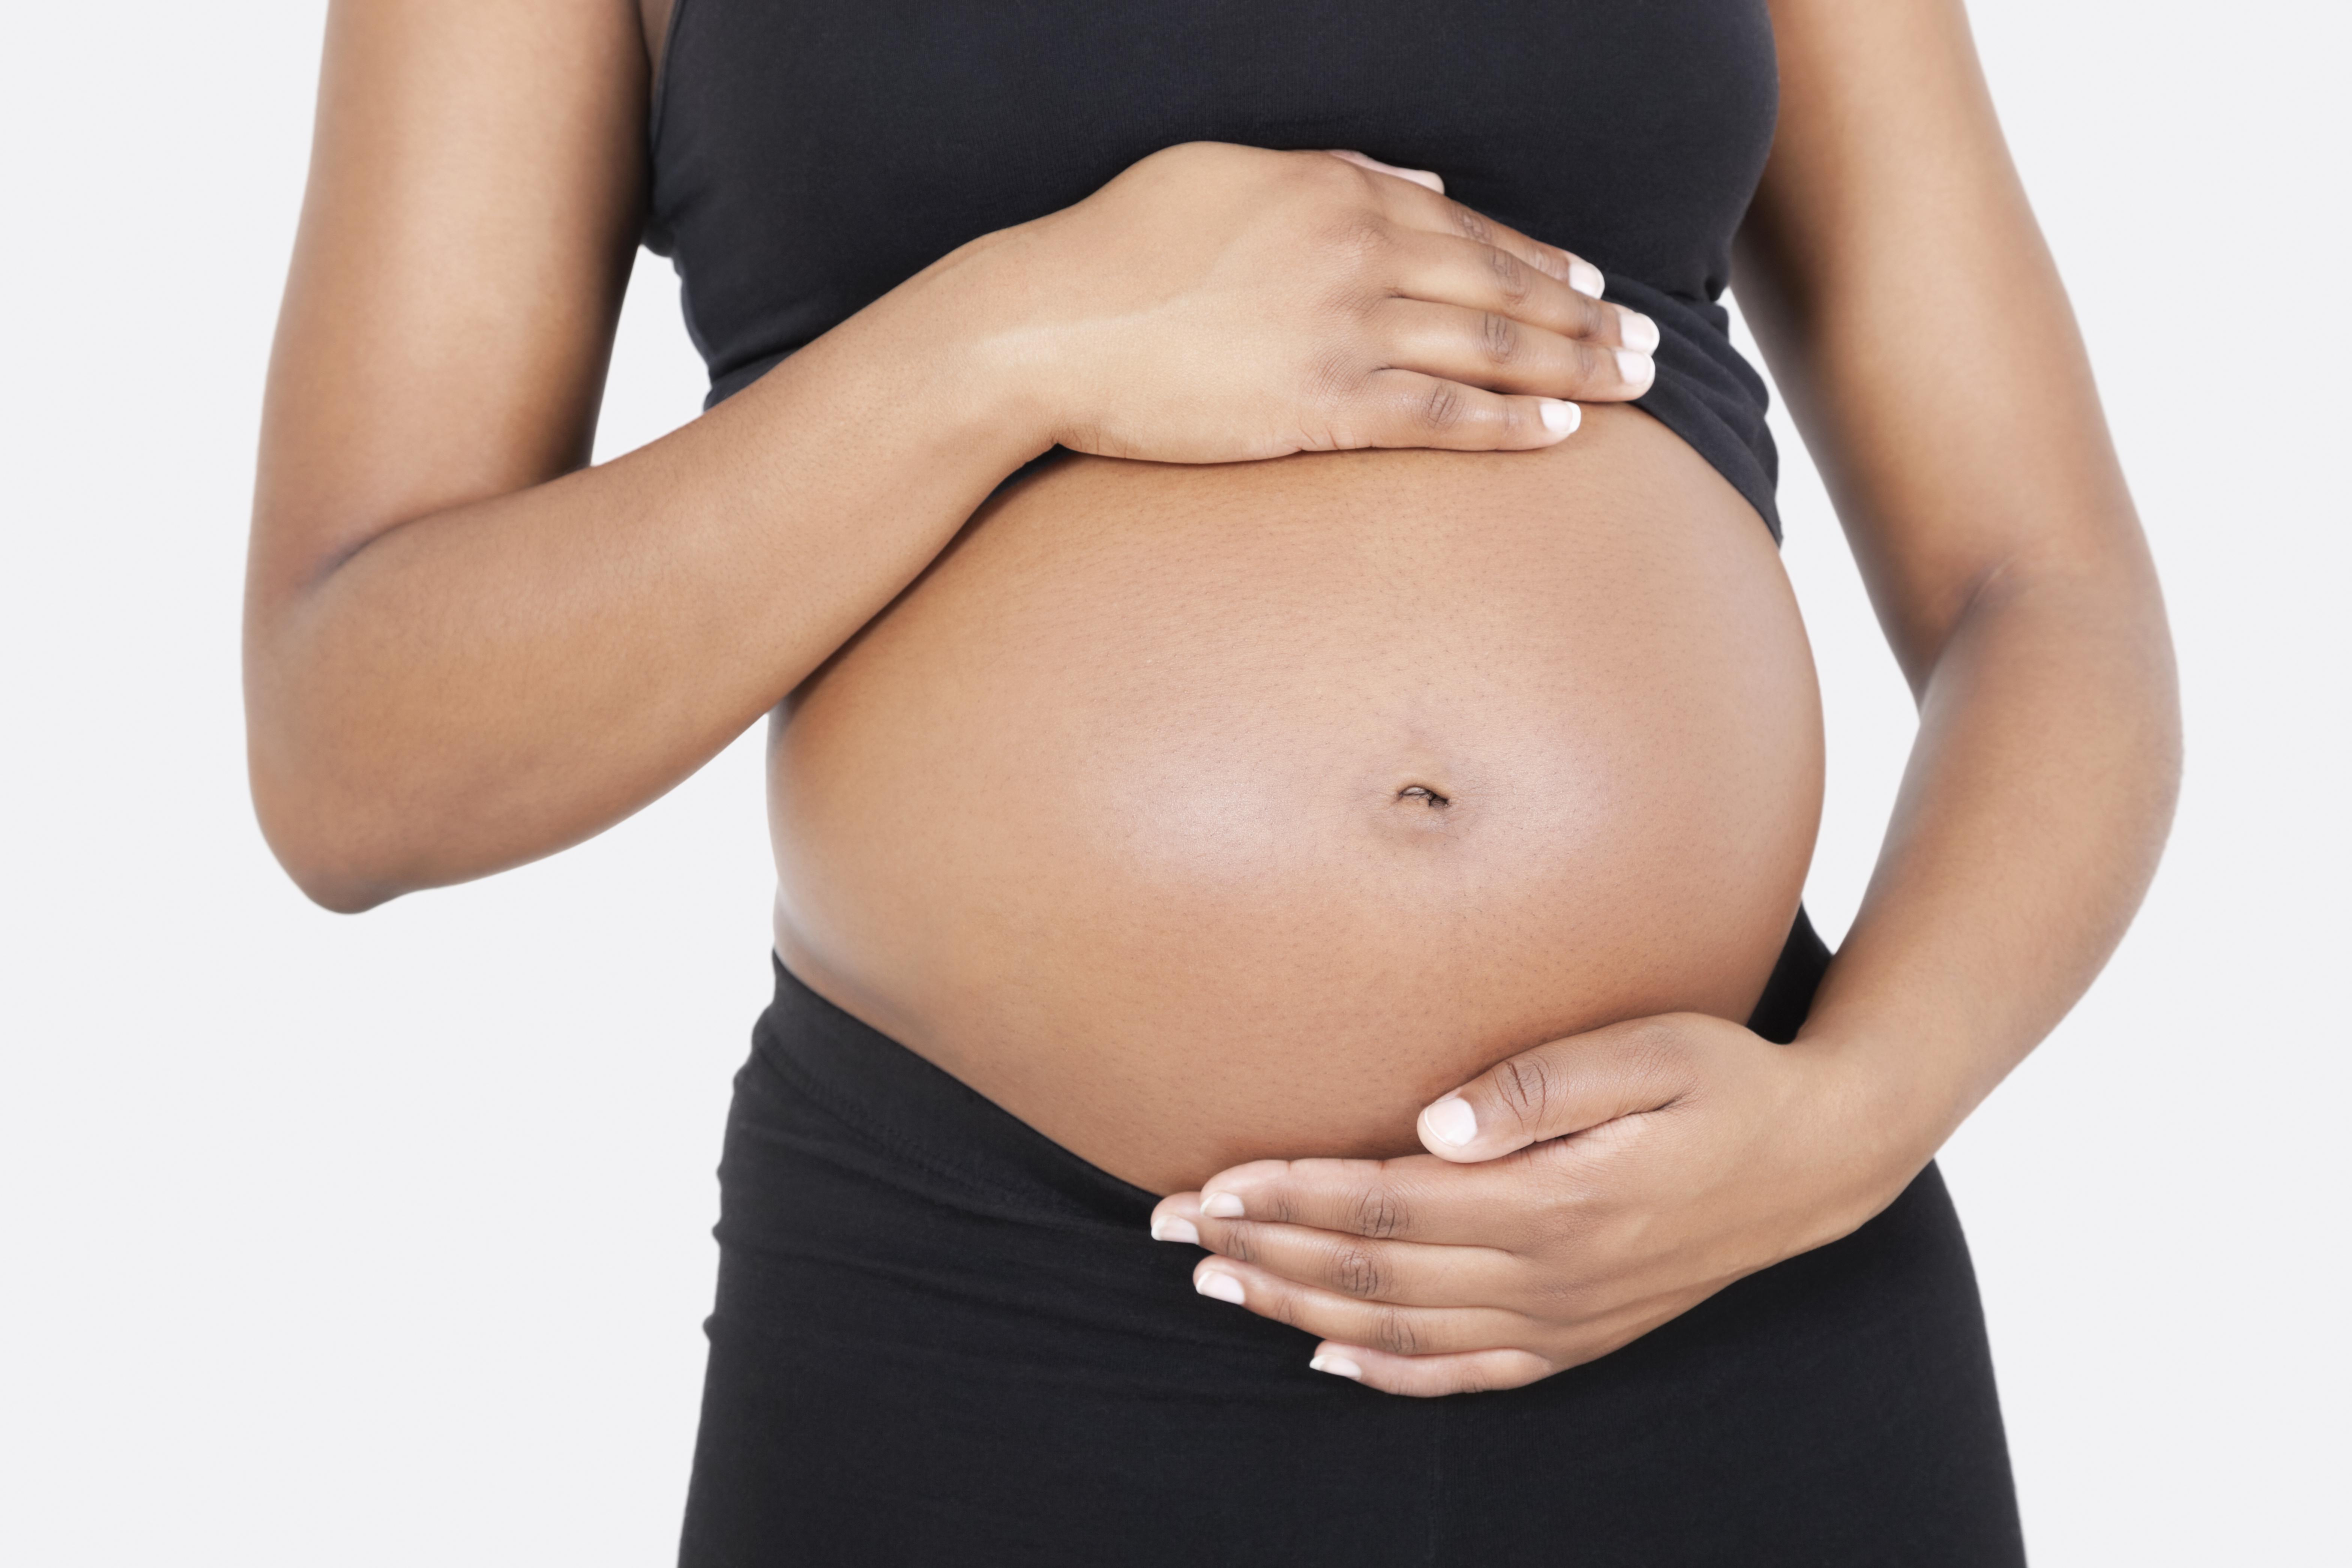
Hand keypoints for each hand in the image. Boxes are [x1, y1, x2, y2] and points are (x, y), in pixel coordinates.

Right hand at [957, 142, 1658, 463]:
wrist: (1046, 324)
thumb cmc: (1121, 246)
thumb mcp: (1224, 174)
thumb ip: (1331, 172)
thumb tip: (1419, 184)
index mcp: (1337, 190)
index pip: (1467, 229)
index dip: (1543, 260)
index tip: (1596, 284)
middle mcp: (1356, 253)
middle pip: (1499, 288)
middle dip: (1586, 317)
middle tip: (1648, 343)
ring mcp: (1342, 331)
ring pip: (1487, 349)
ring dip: (1572, 369)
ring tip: (1632, 386)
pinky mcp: (1318, 406)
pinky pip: (1437, 416)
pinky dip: (1505, 424)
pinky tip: (1560, 433)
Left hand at [1148, 1012, 1913, 1395]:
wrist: (1822, 1157)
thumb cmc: (1727, 1079)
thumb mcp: (1649, 1049)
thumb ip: (1538, 1086)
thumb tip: (1434, 1122)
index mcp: (1556, 1201)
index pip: (1384, 1203)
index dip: (1289, 1194)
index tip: (1209, 1180)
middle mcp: (1550, 1275)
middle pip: (1371, 1270)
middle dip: (1260, 1249)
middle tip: (1167, 1228)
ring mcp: (1564, 1319)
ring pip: (1398, 1329)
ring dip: (1296, 1308)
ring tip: (1214, 1281)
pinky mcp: (1579, 1336)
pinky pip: (1466, 1374)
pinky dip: (1389, 1374)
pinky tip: (1329, 1362)